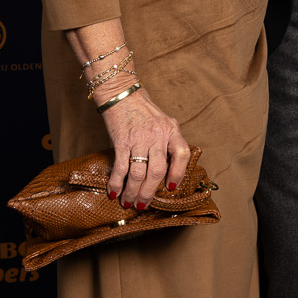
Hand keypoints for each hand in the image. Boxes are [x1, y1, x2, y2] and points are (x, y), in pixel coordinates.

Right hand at [101, 89, 190, 208]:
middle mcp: (158, 135)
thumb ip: (166, 142)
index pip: (182, 154)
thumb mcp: (163, 122)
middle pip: (157, 171)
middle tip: (143, 205)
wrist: (121, 93)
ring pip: (138, 173)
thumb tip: (164, 171)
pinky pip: (121, 167)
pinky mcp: (121, 141)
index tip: (171, 188)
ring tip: (128, 203)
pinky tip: (114, 192)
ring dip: (132, 192)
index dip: (178, 174)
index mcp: (171, 129)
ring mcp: (139, 138)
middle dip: (149, 192)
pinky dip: (117, 183)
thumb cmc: (142, 110)